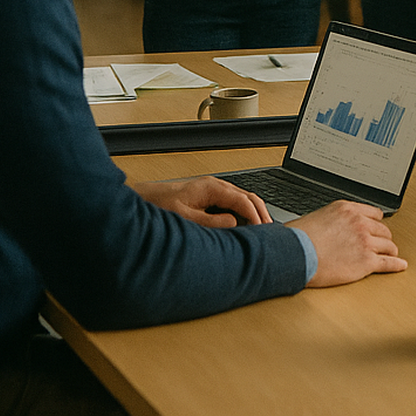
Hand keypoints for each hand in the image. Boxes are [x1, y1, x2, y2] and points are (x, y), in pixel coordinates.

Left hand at [131, 176, 270, 227]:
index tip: (262, 228)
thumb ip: (210, 220)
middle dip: (261, 211)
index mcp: (211, 188)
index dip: (254, 214)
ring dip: (254, 211)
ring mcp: (214, 191)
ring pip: (243, 198)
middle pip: (248, 196)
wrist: (146, 199)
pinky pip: (234, 202)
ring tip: (263, 228)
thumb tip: (233, 223)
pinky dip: (245, 212)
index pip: (242, 199)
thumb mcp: (185, 216)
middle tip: (270, 229)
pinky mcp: (210, 198)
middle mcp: (215, 186)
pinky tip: (247, 224)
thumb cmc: (160, 205)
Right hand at [289, 201, 407, 286]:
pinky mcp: (366, 261)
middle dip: (383, 238)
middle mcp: (359, 222)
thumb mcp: (319, 216)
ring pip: (388, 246)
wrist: (296, 254)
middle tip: (382, 244)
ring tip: (390, 255)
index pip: (373, 213)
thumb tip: (337, 228)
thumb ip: (335, 220)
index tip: (377, 228)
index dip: (376, 223)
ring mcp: (365, 241)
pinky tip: (400, 266)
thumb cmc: (300, 239)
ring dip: (389, 251)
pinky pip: (387, 263)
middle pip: (383, 230)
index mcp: (348, 209)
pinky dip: (396, 265)